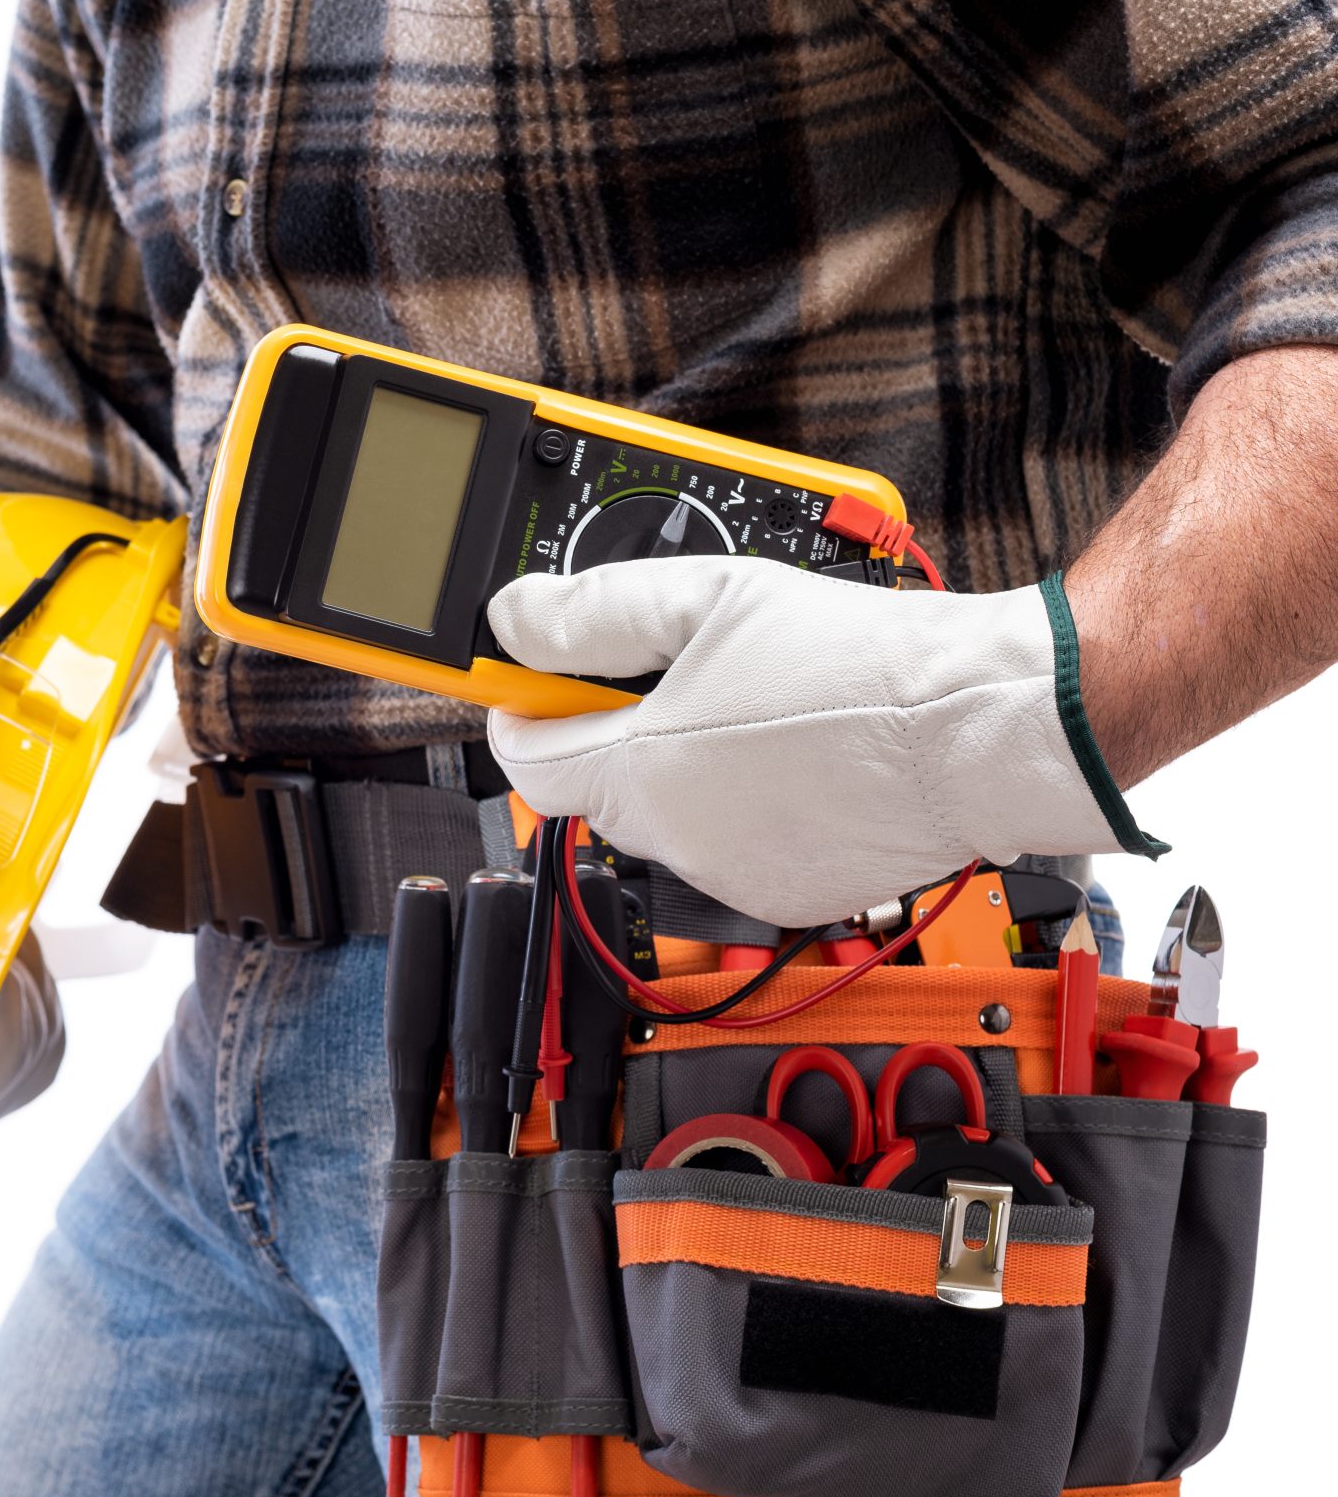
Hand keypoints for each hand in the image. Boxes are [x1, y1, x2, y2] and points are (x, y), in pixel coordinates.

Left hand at [484, 557, 1157, 926]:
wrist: (980, 726)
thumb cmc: (860, 665)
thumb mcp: (711, 598)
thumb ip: (596, 611)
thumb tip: (516, 620)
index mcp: (639, 771)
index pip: (523, 759)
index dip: (521, 708)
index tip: (536, 680)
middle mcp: (673, 840)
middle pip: (597, 784)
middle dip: (617, 730)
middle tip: (678, 673)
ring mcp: (729, 876)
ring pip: (666, 818)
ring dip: (684, 771)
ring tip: (756, 709)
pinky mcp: (784, 897)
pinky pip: (731, 848)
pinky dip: (745, 808)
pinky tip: (794, 760)